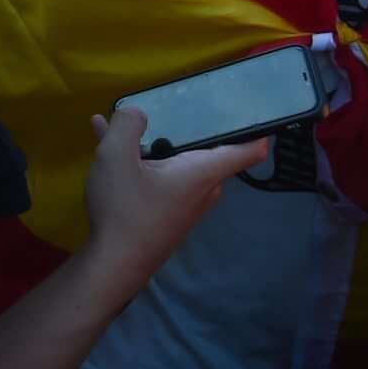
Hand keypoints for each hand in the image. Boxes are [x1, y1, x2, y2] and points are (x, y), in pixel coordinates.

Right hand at [80, 107, 270, 272]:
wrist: (114, 263)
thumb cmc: (124, 209)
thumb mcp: (115, 157)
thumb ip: (127, 125)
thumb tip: (136, 111)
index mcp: (203, 172)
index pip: (248, 150)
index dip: (259, 129)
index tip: (257, 110)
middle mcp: (203, 188)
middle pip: (211, 152)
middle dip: (194, 128)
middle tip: (178, 104)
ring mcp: (185, 203)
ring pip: (180, 163)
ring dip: (158, 143)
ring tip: (127, 124)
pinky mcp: (166, 213)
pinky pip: (162, 177)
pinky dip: (143, 161)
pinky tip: (108, 146)